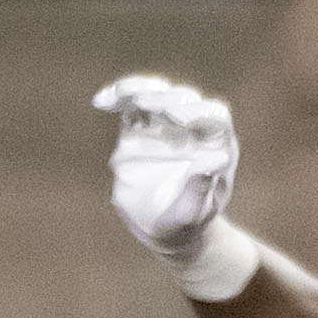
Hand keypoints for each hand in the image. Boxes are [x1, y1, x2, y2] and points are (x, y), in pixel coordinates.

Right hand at [92, 74, 256, 298]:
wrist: (162, 228)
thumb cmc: (185, 224)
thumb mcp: (193, 213)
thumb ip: (201, 189)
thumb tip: (216, 158)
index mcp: (215, 144)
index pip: (215, 116)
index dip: (199, 112)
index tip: (179, 118)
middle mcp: (193, 128)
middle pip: (186, 99)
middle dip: (168, 100)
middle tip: (149, 105)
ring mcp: (165, 125)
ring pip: (158, 93)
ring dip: (142, 88)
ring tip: (125, 95)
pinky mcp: (140, 127)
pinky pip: (130, 103)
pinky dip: (117, 97)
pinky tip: (102, 101)